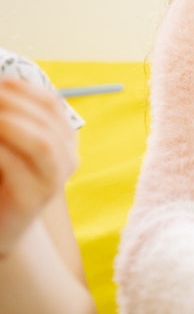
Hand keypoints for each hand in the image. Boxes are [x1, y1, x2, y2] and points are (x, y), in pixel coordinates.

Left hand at [0, 79, 78, 255]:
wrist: (4, 228)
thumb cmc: (4, 181)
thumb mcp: (11, 146)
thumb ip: (12, 122)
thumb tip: (1, 86)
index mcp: (64, 139)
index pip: (51, 103)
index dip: (24, 88)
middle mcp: (67, 157)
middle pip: (47, 118)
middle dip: (12, 102)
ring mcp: (54, 180)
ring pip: (43, 142)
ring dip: (9, 123)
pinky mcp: (33, 199)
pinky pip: (16, 166)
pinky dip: (0, 150)